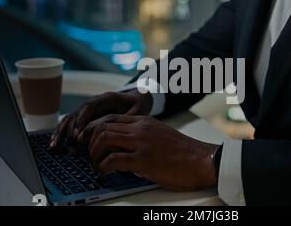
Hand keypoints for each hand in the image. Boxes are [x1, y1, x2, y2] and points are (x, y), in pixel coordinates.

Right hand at [49, 90, 151, 149]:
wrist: (137, 100)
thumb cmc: (138, 105)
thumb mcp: (139, 110)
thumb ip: (129, 118)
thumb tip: (116, 131)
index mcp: (106, 98)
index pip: (89, 106)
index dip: (81, 120)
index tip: (79, 135)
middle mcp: (93, 103)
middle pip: (76, 114)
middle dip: (71, 130)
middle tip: (73, 145)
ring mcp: (87, 111)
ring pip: (69, 119)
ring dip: (61, 133)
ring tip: (54, 146)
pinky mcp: (85, 120)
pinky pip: (70, 125)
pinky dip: (61, 134)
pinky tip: (54, 145)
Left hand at [82, 114, 218, 190]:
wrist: (202, 161)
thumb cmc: (184, 153)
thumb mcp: (160, 135)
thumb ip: (141, 136)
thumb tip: (123, 149)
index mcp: (144, 121)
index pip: (110, 118)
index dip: (94, 129)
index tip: (88, 141)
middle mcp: (140, 128)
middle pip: (102, 126)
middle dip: (89, 141)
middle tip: (88, 155)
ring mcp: (141, 143)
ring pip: (103, 139)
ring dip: (93, 154)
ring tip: (96, 165)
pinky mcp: (144, 160)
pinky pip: (113, 160)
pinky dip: (103, 167)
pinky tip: (105, 172)